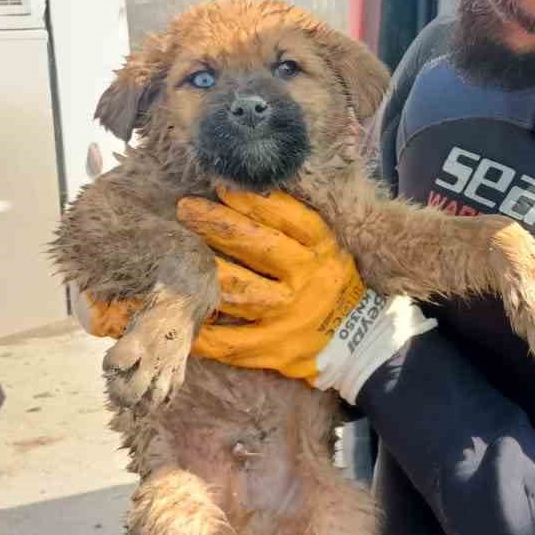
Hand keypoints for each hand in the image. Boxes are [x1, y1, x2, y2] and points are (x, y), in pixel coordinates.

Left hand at [80, 192, 434, 401]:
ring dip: (201, 270)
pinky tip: (171, 314)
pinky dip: (198, 329)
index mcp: (322, 249)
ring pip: (238, 291)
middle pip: (257, 247)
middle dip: (218, 225)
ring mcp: (288, 318)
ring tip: (173, 253)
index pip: (287, 217)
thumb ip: (294, 224)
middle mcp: (306, 280)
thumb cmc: (335, 284)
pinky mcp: (272, 350)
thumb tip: (244, 188)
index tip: (219, 183)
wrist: (363, 343)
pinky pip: (227, 341)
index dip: (251, 200)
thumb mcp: (329, 247)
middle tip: (185, 208)